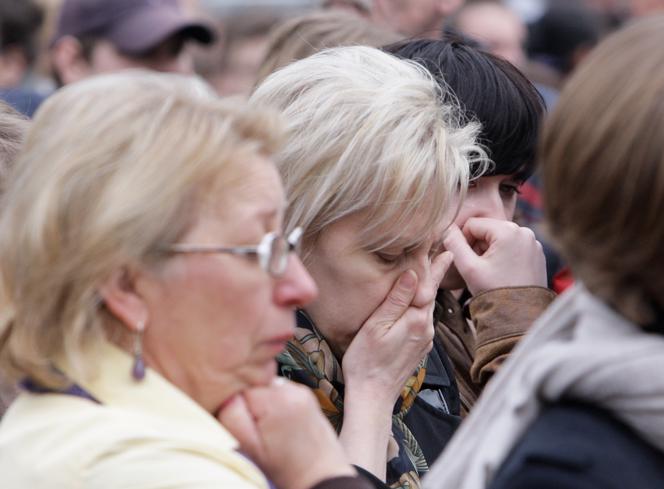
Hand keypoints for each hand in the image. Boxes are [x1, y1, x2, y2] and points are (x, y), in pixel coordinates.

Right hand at [218, 379, 354, 488]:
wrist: (319, 474)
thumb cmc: (285, 467)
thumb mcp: (251, 448)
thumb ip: (233, 417)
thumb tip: (228, 395)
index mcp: (277, 400)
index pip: (240, 389)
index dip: (238, 409)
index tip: (249, 429)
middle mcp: (292, 389)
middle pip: (254, 385)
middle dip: (252, 406)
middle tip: (262, 432)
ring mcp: (301, 390)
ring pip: (265, 388)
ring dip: (264, 405)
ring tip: (273, 430)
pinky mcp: (306, 395)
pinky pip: (279, 392)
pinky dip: (276, 405)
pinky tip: (282, 424)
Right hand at [341, 251, 452, 403]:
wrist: (372, 396)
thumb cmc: (366, 361)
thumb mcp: (376, 326)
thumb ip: (395, 300)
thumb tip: (412, 274)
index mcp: (416, 320)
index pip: (429, 285)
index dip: (435, 265)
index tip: (446, 247)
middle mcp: (426, 329)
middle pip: (431, 294)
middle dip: (435, 273)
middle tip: (444, 252)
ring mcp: (424, 340)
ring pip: (427, 308)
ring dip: (428, 289)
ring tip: (430, 271)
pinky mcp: (418, 348)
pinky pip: (422, 320)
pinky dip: (421, 306)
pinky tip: (416, 302)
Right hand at [443, 218, 546, 295]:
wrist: (520, 316)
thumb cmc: (494, 291)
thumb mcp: (468, 267)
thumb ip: (454, 244)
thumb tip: (446, 229)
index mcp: (508, 230)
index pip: (473, 224)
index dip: (463, 240)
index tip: (466, 260)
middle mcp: (524, 231)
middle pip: (488, 230)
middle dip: (478, 246)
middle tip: (477, 267)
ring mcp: (533, 243)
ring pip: (500, 238)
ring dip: (490, 251)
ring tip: (489, 271)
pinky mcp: (537, 254)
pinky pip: (513, 246)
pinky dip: (504, 256)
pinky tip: (501, 273)